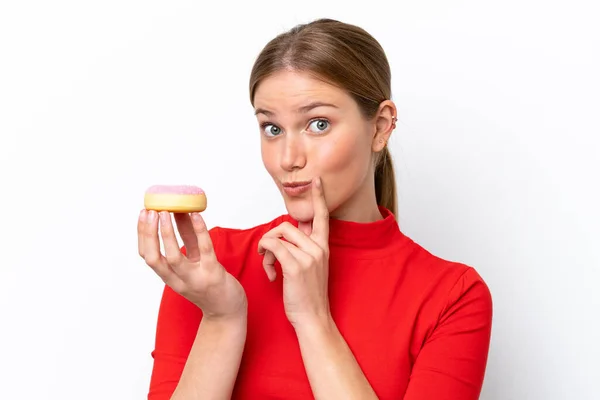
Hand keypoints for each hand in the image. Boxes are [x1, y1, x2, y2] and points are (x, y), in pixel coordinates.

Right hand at [138, 210, 246, 320]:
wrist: (227, 310)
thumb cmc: (210, 283)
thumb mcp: (194, 260)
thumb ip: (187, 237)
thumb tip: (179, 211)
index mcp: (169, 277)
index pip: (147, 256)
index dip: (142, 234)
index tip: (143, 214)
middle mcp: (178, 280)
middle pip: (154, 258)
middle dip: (149, 234)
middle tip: (150, 211)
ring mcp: (195, 278)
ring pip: (174, 257)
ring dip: (167, 233)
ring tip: (165, 212)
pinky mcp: (214, 274)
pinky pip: (205, 250)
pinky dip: (199, 231)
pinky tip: (195, 215)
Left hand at [258, 177, 330, 328]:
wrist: (313, 318)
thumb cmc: (308, 295)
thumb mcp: (311, 267)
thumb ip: (303, 248)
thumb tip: (290, 233)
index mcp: (323, 247)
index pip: (322, 216)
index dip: (319, 197)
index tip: (316, 180)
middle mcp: (318, 248)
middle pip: (288, 225)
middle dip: (272, 237)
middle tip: (268, 255)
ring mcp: (308, 257)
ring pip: (278, 234)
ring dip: (267, 248)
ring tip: (269, 266)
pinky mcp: (296, 266)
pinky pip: (273, 246)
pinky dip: (265, 256)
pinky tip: (270, 274)